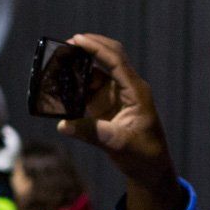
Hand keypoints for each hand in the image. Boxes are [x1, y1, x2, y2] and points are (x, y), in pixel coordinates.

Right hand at [55, 33, 176, 189]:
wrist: (150, 169)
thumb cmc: (142, 154)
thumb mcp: (118, 144)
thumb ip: (91, 132)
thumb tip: (63, 125)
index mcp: (136, 91)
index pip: (116, 61)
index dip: (96, 48)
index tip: (76, 39)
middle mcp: (127, 88)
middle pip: (109, 57)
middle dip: (89, 47)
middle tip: (65, 44)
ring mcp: (116, 95)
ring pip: (97, 71)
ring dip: (80, 65)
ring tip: (59, 61)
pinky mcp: (107, 105)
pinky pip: (90, 88)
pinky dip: (76, 83)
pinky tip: (62, 82)